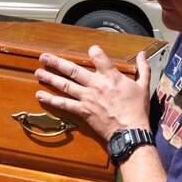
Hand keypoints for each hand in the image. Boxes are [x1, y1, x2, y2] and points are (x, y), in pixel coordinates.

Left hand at [34, 45, 151, 139]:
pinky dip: (51, 99)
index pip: (98, 57)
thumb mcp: (144, 86)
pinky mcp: (83, 111)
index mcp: (111, 77)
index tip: (90, 49)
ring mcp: (87, 98)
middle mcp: (96, 85)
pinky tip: (40, 94)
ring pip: (65, 85)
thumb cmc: (137, 110)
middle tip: (43, 57)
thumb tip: (143, 54)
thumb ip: (143, 68)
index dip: (94, 51)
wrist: (130, 131)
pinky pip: (64, 104)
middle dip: (57, 62)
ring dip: (50, 78)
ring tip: (38, 72)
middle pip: (73, 70)